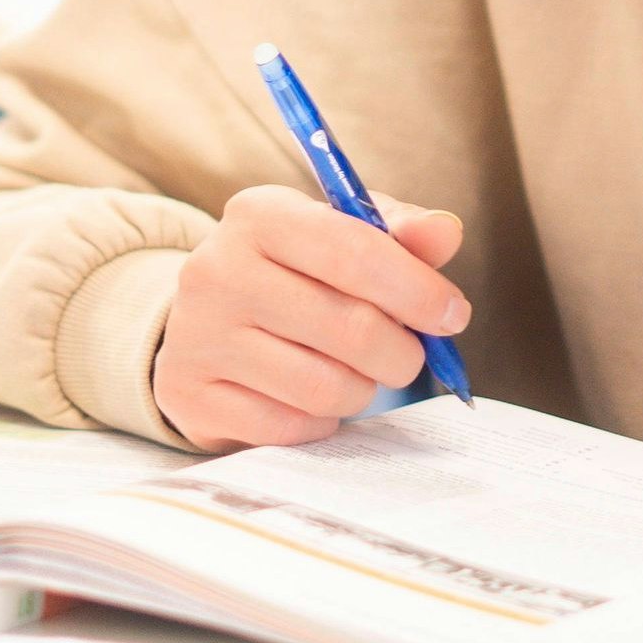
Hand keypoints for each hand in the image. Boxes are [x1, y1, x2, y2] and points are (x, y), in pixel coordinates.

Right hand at [152, 184, 468, 450]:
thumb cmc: (294, 274)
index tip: (452, 316)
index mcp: (259, 215)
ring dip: (362, 391)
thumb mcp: (340, 237)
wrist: (207, 322)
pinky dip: (320, 422)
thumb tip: (446, 232)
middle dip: (401, 352)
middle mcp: (217, 270)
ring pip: (323, 387)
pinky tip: (312, 399)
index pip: (353, 252)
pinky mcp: (190, 395)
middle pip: (349, 327)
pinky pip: (290, 427)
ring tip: (357, 375)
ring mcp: (197, 336)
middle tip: (408, 356)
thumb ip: (399, 235)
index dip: (417, 290)